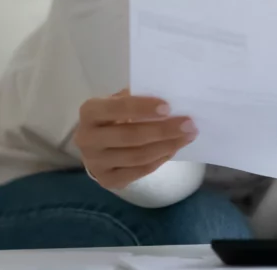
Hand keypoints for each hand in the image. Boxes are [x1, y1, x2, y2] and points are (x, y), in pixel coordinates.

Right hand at [74, 89, 196, 188]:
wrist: (96, 146)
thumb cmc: (113, 116)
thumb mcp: (118, 101)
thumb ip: (136, 97)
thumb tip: (169, 96)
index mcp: (89, 112)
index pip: (115, 108)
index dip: (142, 108)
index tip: (168, 107)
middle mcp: (87, 139)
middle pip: (130, 136)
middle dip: (163, 130)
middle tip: (189, 124)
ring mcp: (95, 163)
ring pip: (138, 156)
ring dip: (167, 145)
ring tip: (188, 136)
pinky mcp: (107, 180)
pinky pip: (140, 171)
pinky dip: (160, 159)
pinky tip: (174, 149)